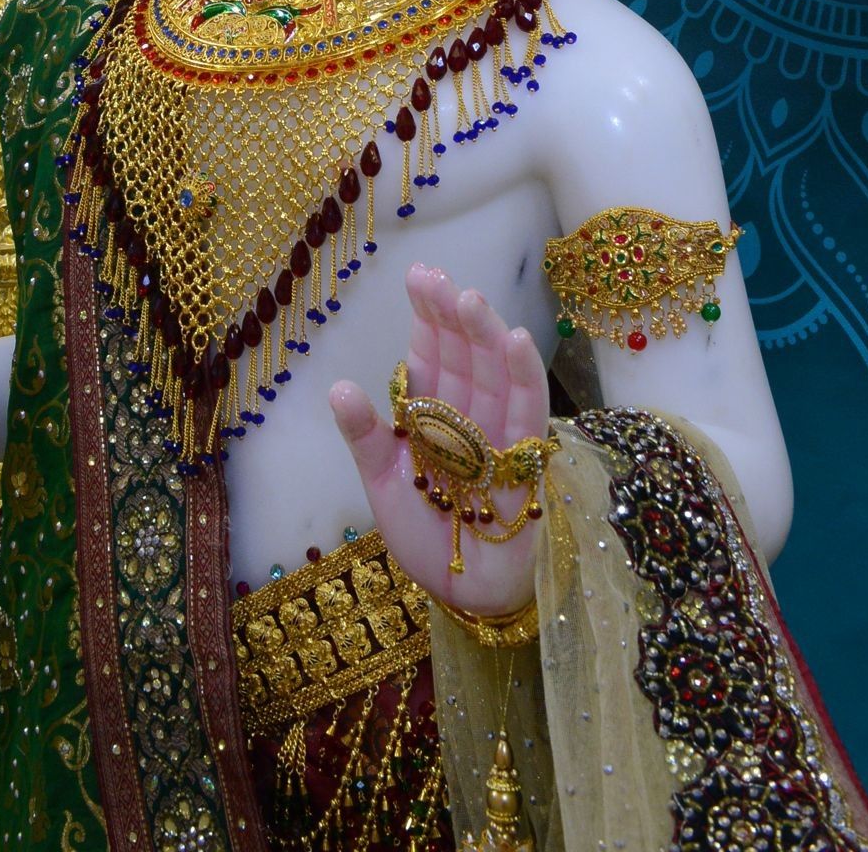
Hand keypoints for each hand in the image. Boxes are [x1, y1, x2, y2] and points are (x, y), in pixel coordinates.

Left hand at [329, 265, 549, 611]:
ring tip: (469, 299)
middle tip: (437, 278)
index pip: (431, 355)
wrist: (462, 591)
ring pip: (495, 372)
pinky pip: (528, 410)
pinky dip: (524, 374)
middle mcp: (468, 415)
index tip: (420, 276)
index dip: (428, 317)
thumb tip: (339, 387)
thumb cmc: (424, 535)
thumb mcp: (383, 482)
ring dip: (484, 334)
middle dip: (450, 315)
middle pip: (462, 354)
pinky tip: (517, 338)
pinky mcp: (525, 460)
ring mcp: (498, 434)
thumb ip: (366, 437)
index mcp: (432, 414)